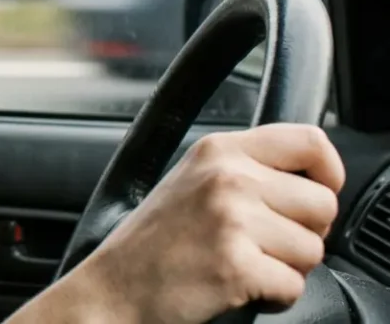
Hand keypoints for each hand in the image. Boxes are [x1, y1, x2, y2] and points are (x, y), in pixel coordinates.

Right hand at [74, 124, 343, 323]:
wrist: (111, 289)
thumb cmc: (151, 244)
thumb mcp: (191, 180)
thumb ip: (244, 168)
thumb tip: (310, 181)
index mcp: (218, 149)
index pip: (310, 142)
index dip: (328, 173)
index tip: (317, 193)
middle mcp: (227, 177)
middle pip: (322, 203)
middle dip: (305, 233)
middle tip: (265, 244)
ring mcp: (232, 220)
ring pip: (313, 249)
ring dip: (287, 268)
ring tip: (244, 265)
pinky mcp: (236, 265)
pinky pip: (294, 286)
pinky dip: (273, 297)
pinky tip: (238, 287)